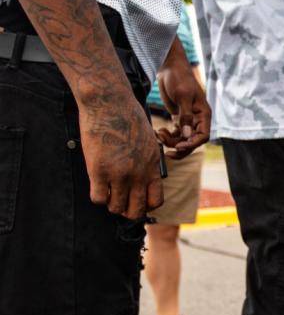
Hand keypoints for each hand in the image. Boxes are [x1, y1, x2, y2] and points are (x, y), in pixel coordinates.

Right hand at [78, 84, 163, 219]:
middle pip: (136, 210)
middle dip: (128, 210)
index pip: (156, 201)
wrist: (110, 103)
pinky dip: (98, 196)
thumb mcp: (148, 141)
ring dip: (111, 203)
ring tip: (108, 192)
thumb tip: (143, 179)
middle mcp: (139, 174)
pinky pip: (98, 198)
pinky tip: (97, 185)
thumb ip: (148, 162)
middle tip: (120, 201)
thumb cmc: (128, 117)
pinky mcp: (99, 170)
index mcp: (153, 166)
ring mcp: (119, 174)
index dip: (146, 206)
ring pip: (116, 207)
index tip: (137, 202)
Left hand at [156, 42, 210, 158]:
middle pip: (192, 141)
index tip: (179, 146)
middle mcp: (197, 119)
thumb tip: (187, 136)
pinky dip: (168, 136)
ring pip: (183, 139)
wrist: (169, 68)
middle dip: (180, 147)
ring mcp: (188, 119)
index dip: (192, 144)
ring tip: (159, 135)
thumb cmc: (179, 79)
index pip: (203, 136)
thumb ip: (185, 116)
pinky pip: (176, 133)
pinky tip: (159, 132)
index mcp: (203, 114)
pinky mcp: (178, 118)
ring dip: (171, 141)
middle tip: (167, 152)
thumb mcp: (183, 96)